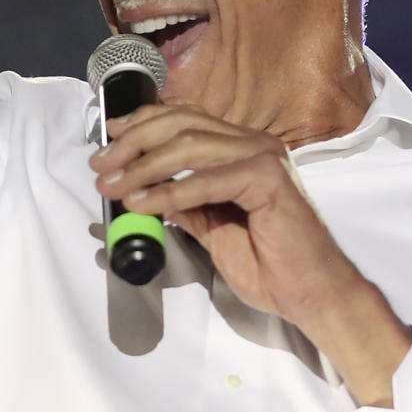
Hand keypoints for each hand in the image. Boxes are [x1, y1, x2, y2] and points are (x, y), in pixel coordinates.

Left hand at [91, 105, 366, 326]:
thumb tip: (146, 191)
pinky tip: (144, 204)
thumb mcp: (212, 230)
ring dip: (143, 166)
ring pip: (190, 144)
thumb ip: (186, 205)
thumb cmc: (269, 266)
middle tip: (100, 167)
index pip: (185, 118)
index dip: (141, 123)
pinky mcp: (269, 178)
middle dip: (132, 142)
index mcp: (242, 149)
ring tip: (114, 188)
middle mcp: (253, 144)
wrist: (311, 293)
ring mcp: (263, 157)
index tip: (107, 140)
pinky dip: (170, 190)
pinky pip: (208, 179)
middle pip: (181, 123)